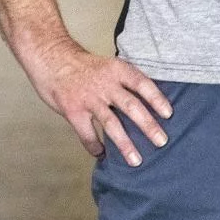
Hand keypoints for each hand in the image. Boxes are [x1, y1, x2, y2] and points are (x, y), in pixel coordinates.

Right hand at [21, 35, 170, 165]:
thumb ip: (123, 83)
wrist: (51, 58)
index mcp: (118, 70)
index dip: (157, 99)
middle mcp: (106, 84)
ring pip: (111, 124)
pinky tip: (102, 155)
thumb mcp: (108, 66)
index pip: (142, 84)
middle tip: (162, 141)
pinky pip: (87, 133)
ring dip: (125, 144)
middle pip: (131, 106)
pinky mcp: (73, 110)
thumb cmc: (83, 66)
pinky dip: (95, 146)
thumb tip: (146, 104)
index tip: (169, 114)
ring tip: (136, 160)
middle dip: (148, 126)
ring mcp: (89, 98)